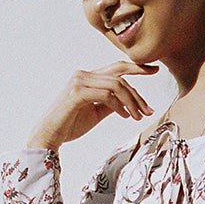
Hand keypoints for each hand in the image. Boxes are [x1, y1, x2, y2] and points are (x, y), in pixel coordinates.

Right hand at [26, 58, 159, 147]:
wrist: (50, 136)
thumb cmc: (70, 124)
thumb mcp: (96, 112)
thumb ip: (111, 103)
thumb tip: (129, 102)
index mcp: (89, 77)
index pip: (117, 67)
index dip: (137, 67)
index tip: (155, 69)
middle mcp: (84, 75)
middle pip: (120, 76)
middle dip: (138, 93)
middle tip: (148, 110)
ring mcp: (79, 82)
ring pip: (116, 85)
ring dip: (131, 102)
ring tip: (137, 117)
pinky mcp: (77, 93)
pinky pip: (106, 95)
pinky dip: (119, 106)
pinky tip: (125, 116)